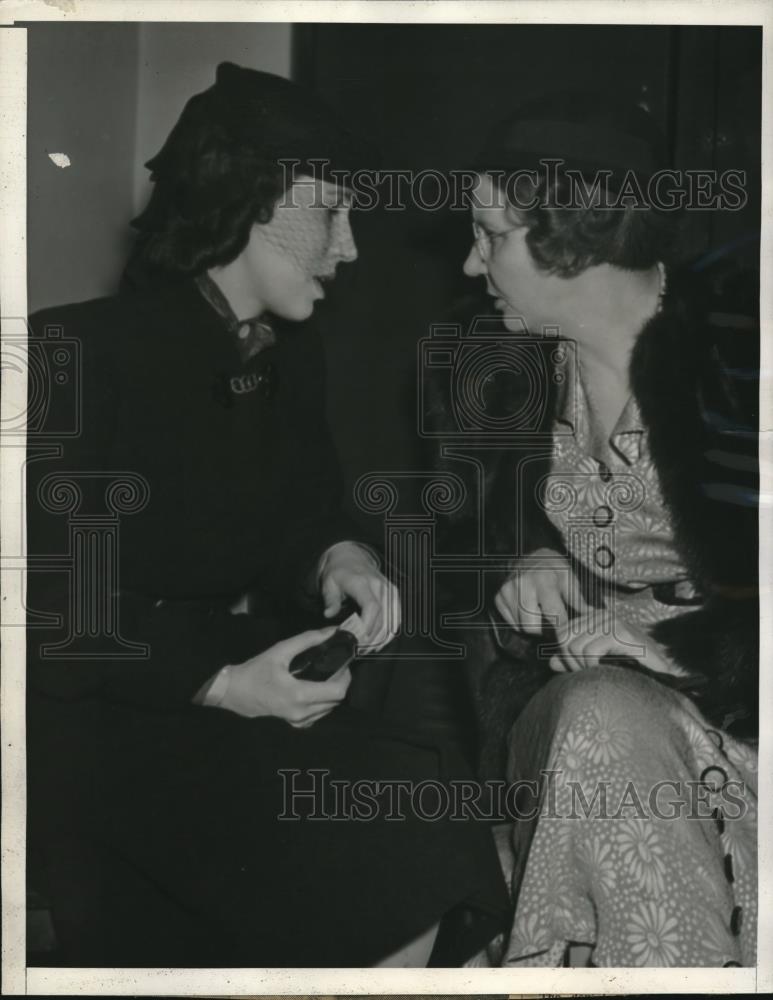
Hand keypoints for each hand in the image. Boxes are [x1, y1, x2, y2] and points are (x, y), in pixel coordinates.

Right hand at [220, 628, 351, 726]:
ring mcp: (298, 721)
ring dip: (332, 693)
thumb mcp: (280, 650)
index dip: (345, 676)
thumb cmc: (256, 671)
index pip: (338, 692)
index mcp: (300, 694)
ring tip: (326, 676)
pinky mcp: (295, 724)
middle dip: (340, 683)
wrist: (234, 692)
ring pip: (329, 709)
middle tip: (335, 667)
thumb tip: (332, 631)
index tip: (343, 663)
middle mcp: (302, 712)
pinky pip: (318, 715)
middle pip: (336, 701)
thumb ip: (308, 639)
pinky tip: (315, 690)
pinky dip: (322, 703)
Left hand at [318, 541, 399, 650]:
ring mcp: (389, 590)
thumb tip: (329, 614)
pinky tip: (379, 642)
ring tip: (367, 649)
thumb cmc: (339, 572)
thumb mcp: (328, 583)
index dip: (367, 626)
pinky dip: (390, 632)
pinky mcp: (394, 595)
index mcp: (362, 582)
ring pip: (392, 620)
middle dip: (372, 637)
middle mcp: (379, 586)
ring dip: (381, 638)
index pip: (371, 607)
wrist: (351, 557)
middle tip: (359, 649)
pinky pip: (396, 617)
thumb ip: (330, 600)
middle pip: (382, 617)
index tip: (358, 639)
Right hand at [495, 547, 588, 634]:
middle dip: (545, 630)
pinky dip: (521, 622)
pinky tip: (529, 610)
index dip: (562, 627)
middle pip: (532, 626)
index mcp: (543, 579)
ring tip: (541, 613)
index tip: (567, 630)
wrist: (531, 555)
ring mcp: (507, 591)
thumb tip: (592, 617)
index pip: (553, 615)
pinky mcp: (498, 597)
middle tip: (552, 622)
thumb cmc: (553, 568)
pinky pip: (511, 623)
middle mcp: (521, 584)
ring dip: (533, 626)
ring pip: (520, 626)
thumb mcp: (569, 577)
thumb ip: (578, 600)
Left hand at [548, 610, 687, 676]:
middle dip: (570, 661)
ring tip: (598, 673)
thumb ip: (573, 661)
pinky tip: (606, 672)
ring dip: (582, 667)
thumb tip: (551, 662)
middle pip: (563, 637)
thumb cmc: (630, 670)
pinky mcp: (621, 633)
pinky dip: (592, 667)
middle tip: (587, 674)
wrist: (662, 675)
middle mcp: (601, 615)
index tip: (577, 669)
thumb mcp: (596, 664)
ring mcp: (612, 622)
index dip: (563, 654)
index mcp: (594, 618)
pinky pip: (590, 651)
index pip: (560, 632)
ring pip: (574, 645)